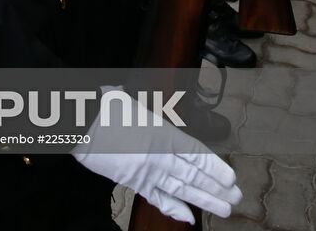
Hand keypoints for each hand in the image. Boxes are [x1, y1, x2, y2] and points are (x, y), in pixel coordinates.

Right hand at [73, 100, 241, 222]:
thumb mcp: (128, 99)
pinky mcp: (134, 182)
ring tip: (222, 209)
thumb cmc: (103, 106)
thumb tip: (131, 98)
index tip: (231, 178)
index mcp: (163, 132)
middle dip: (216, 189)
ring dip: (203, 200)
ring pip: (182, 189)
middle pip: (194, 176)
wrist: (81, 123)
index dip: (215, 168)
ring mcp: (147, 171)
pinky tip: (188, 217)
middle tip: (234, 199)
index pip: (197, 154)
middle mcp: (160, 155)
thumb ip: (141, 106)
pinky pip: (158, 198)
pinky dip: (173, 208)